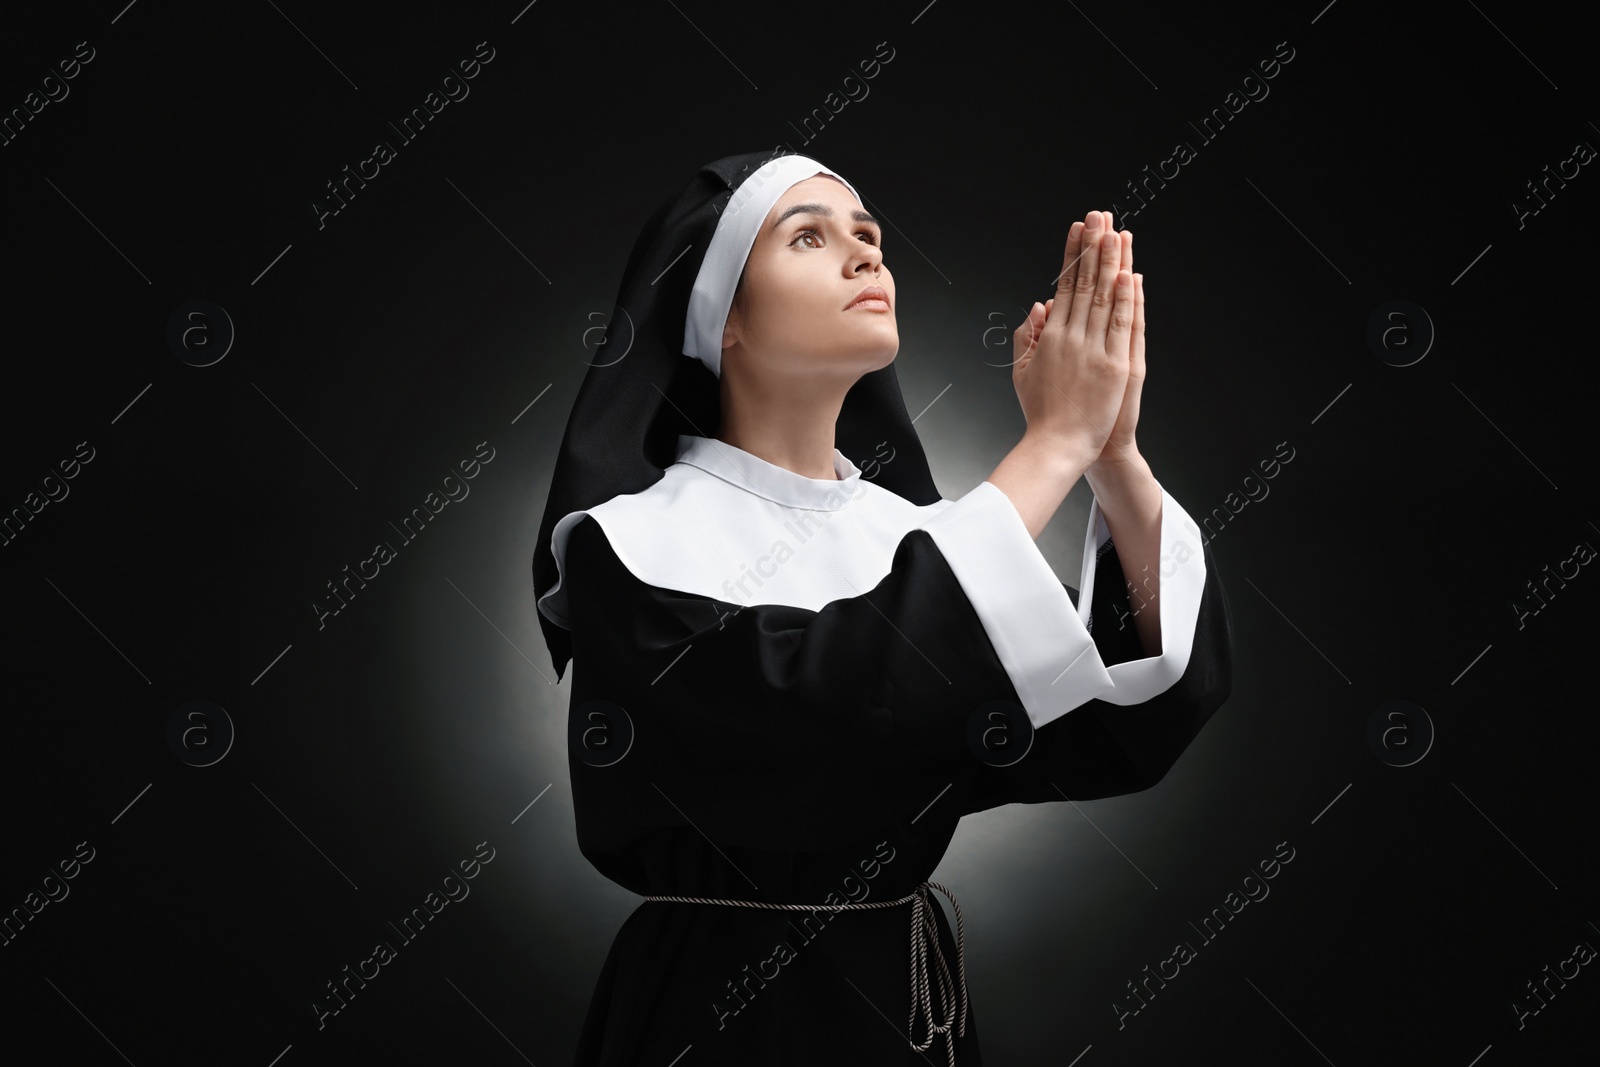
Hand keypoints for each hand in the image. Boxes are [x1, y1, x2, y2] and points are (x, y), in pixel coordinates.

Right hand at [1010, 209, 1136, 470]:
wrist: (1057, 445)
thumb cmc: (1041, 414)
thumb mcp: (1022, 373)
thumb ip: (1028, 336)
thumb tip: (1038, 306)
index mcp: (1050, 337)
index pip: (1064, 286)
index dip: (1072, 255)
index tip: (1078, 229)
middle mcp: (1071, 338)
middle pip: (1084, 283)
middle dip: (1092, 246)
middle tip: (1099, 215)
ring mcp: (1094, 350)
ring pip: (1104, 297)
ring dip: (1110, 262)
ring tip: (1115, 232)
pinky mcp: (1114, 365)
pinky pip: (1121, 325)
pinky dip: (1125, 298)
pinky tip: (1128, 273)